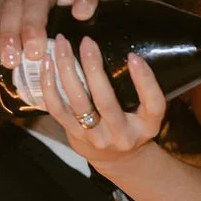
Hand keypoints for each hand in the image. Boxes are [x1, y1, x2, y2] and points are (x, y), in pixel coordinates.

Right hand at [0, 0, 100, 68]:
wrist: (30, 24)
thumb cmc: (59, 31)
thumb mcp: (76, 31)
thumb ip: (84, 30)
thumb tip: (81, 20)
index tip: (82, 15)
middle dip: (34, 25)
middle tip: (34, 53)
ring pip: (11, 3)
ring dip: (9, 32)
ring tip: (12, 59)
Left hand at [40, 34, 166, 167]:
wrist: (116, 159)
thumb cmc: (132, 123)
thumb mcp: (146, 111)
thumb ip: (141, 88)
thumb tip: (124, 45)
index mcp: (148, 126)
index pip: (153, 104)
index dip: (145, 81)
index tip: (133, 56)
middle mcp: (123, 135)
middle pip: (106, 101)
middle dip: (94, 68)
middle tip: (87, 41)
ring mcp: (97, 138)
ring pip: (78, 103)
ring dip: (66, 71)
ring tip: (61, 45)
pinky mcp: (74, 136)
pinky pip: (57, 109)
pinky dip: (49, 85)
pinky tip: (47, 64)